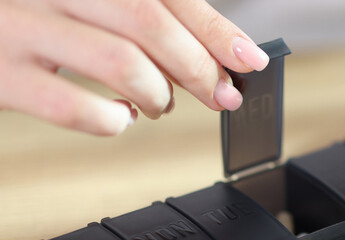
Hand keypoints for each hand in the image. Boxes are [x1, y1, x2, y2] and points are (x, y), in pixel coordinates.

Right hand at [0, 0, 268, 135]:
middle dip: (199, 68)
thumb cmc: (35, 9)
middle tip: (220, 95)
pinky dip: (111, 120)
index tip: (249, 59)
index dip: (217, 29)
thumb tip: (211, 57)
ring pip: (121, 63)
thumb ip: (143, 16)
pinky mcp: (1, 74)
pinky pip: (74, 107)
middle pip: (150, 23)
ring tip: (160, 104)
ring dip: (159, 94)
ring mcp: (22, 26)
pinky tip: (118, 116)